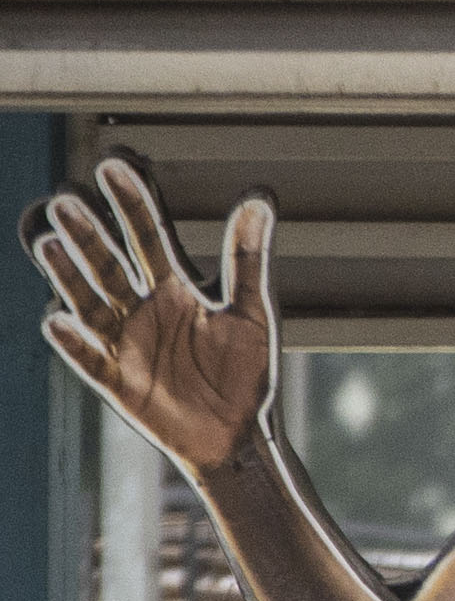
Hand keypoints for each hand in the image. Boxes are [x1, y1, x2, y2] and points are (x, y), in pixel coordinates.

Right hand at [28, 161, 278, 477]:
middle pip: (108, 264)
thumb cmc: (245, 374)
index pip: (147, 236)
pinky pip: (89, 360)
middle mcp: (140, 309)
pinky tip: (58, 320)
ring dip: (69, 276)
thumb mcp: (251, 313)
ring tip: (50, 244)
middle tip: (68, 200)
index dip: (132, 203)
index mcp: (172, 288)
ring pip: (89, 302)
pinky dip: (74, 343)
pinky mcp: (116, 381)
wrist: (237, 435)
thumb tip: (259, 197)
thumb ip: (248, 258)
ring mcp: (124, 343)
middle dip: (89, 235)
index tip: (113, 165)